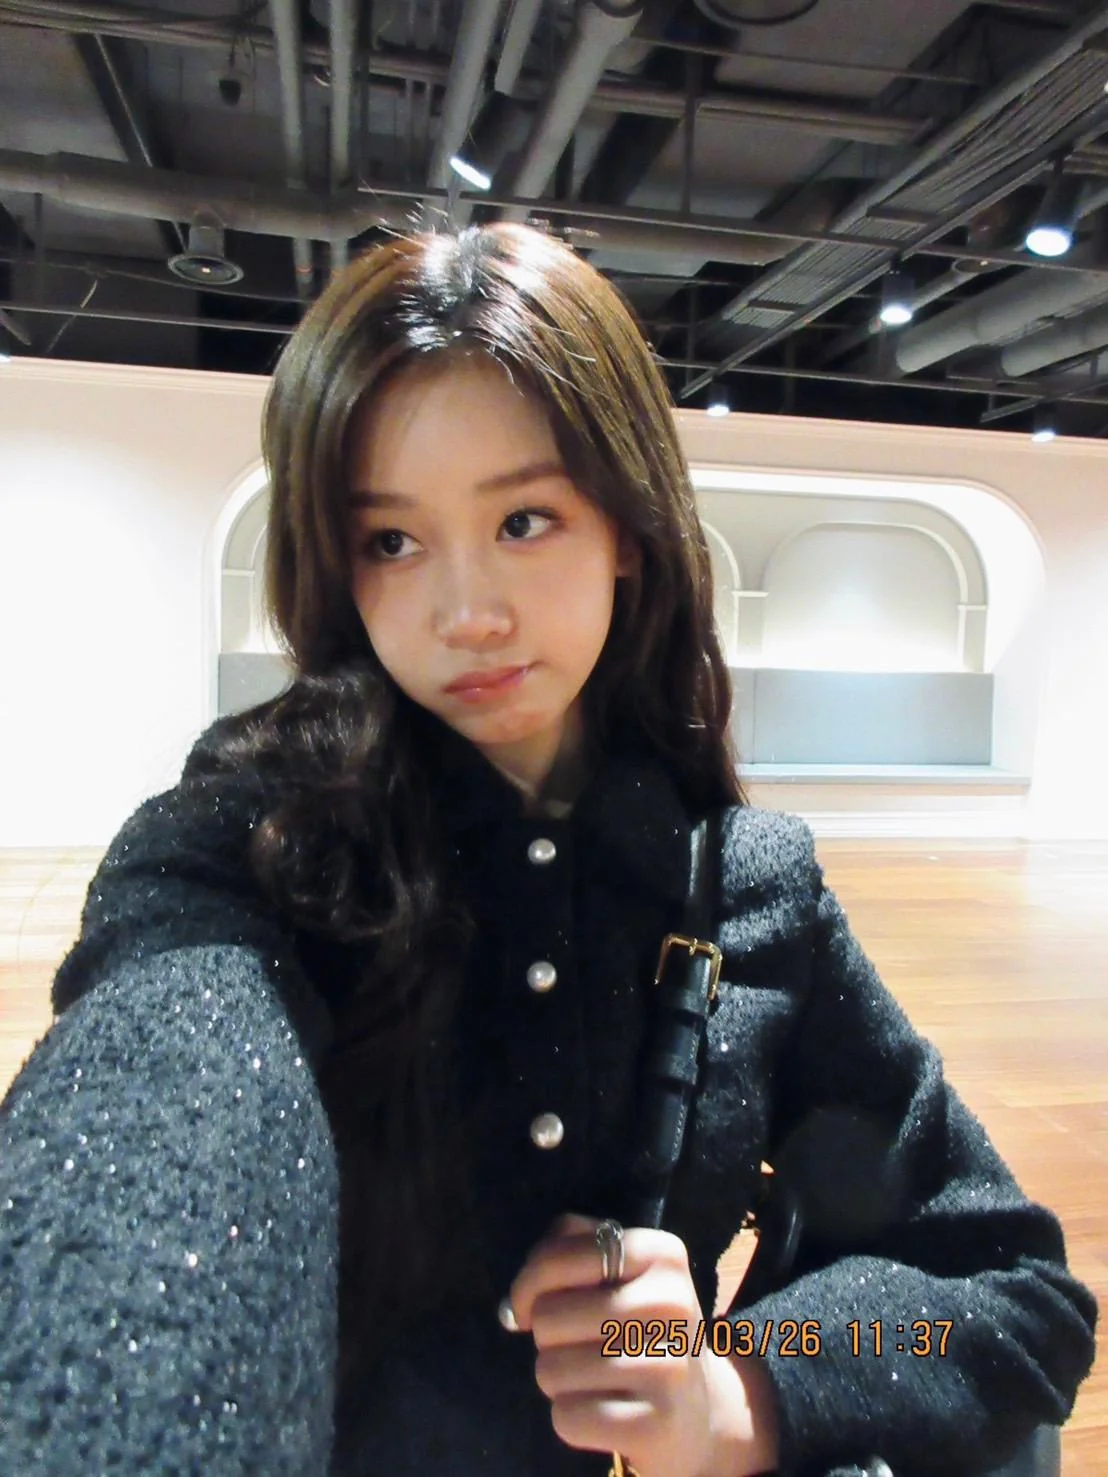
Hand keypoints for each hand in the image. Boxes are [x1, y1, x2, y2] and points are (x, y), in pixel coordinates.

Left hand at [506, 1212, 779, 1476]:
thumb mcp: (618, 1271)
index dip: (528, 1283)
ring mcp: (667, 1367)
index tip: (532, 1304)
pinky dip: (570, 1417)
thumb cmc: (641, 1328)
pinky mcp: (655, 1424)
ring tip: (593, 1377)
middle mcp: (672, 1303)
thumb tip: (514, 1306)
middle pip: (550, 1316)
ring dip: (557, 1378)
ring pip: (551, 1369)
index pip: (558, 1257)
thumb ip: (562, 1253)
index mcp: (661, 1253)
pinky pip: (567, 1417)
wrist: (699, 1410)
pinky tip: (601, 1409)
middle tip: (581, 1344)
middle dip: (548, 1336)